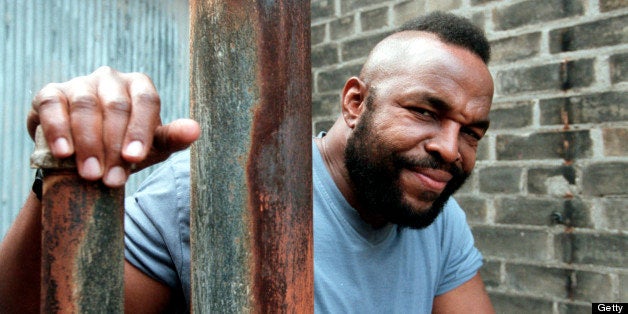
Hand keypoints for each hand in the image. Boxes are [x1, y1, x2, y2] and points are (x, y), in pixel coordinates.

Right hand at [27, 66, 199, 186]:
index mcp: (140, 86)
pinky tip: (64, 153)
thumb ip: (173, 139)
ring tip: (90, 174)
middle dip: (114, 145)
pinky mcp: (50, 94)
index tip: (134, 158)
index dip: (140, 130)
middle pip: (116, 106)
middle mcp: (111, 79)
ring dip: (89, 143)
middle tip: (111, 179)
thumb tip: (194, 130)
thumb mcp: (152, 147)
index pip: (146, 101)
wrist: (85, 156)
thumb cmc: (125, 148)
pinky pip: (53, 106)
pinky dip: (58, 130)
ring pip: (86, 106)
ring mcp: (80, 83)